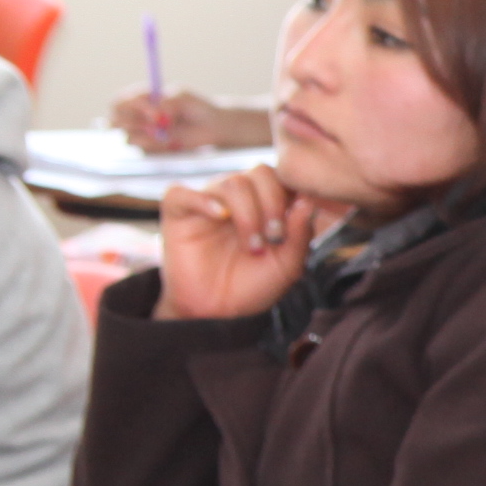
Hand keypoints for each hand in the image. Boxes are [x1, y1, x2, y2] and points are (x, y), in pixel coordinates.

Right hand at [111, 89, 260, 152]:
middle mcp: (135, 117)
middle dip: (136, 124)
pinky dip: (159, 148)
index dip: (132, 107)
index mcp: (137, 100)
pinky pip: (145, 153)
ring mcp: (141, 135)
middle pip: (115, 122)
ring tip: (171, 135)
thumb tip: (159, 112)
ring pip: (129, 139)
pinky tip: (175, 143)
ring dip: (149, 138)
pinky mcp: (151, 150)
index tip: (157, 112)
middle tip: (159, 125)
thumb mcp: (184, 95)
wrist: (213, 126)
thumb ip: (169, 100)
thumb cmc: (196, 106)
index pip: (118, 103)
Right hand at [153, 166, 337, 321]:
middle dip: (273, 203)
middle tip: (274, 236)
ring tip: (254, 247)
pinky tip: (219, 216)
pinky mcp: (178, 213)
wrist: (220, 313)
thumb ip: (301, 234)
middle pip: (259, 173)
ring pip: (230, 183)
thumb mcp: (288, 264)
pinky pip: (181, 192)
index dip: (292, 194)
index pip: (282, 176)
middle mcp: (237, 198)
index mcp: (265, 203)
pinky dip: (202, 200)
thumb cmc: (253, 286)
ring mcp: (207, 202)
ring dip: (248, 214)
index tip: (295, 225)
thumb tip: (307, 202)